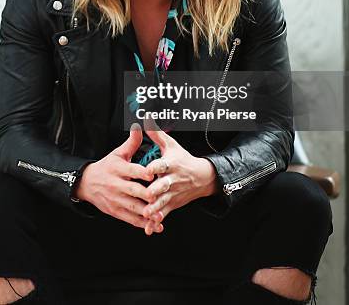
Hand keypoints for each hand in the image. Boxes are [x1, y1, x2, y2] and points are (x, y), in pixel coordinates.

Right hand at [75, 123, 164, 232]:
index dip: (142, 173)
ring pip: (133, 207)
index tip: (153, 175)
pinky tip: (156, 225)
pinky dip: (144, 224)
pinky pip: (131, 219)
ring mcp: (116, 199)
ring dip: (147, 212)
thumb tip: (139, 126)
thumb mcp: (117, 153)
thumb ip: (131, 142)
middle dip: (146, 195)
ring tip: (160, 214)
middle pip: (133, 191)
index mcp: (118, 168)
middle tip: (158, 196)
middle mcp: (117, 185)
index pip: (131, 170)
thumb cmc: (107, 166)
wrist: (87, 183)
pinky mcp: (116, 211)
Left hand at [141, 117, 217, 234]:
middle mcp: (173, 179)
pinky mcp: (172, 205)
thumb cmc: (183, 159)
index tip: (148, 169)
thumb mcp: (172, 145)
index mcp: (171, 164)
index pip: (164, 165)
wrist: (202, 177)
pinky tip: (148, 228)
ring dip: (155, 208)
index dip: (156, 167)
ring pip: (163, 201)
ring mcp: (173, 194)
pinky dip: (156, 221)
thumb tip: (145, 119)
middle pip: (164, 185)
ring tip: (146, 213)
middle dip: (156, 190)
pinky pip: (164, 214)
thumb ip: (157, 134)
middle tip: (147, 194)